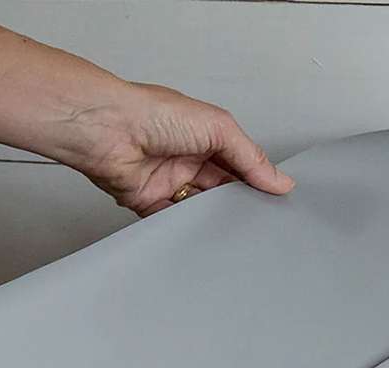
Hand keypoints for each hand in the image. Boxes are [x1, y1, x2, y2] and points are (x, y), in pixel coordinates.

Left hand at [59, 82, 294, 216]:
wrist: (110, 131)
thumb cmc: (153, 114)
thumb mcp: (218, 128)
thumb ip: (250, 157)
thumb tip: (279, 179)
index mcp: (205, 135)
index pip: (239, 163)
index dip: (256, 180)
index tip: (276, 199)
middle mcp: (187, 157)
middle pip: (221, 189)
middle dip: (237, 203)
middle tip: (257, 218)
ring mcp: (169, 181)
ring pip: (200, 208)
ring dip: (213, 217)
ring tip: (232, 227)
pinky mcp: (150, 203)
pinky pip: (173, 221)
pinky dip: (186, 228)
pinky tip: (201, 232)